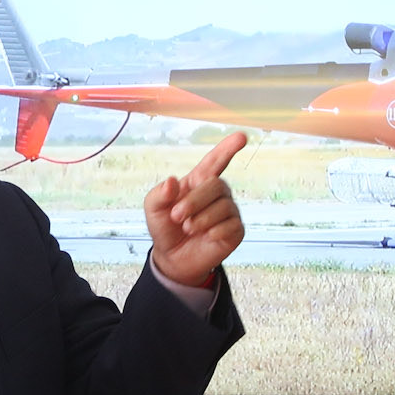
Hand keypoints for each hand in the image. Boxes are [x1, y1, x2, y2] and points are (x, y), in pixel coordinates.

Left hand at [145, 134, 246, 287]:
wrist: (173, 258)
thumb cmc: (165, 228)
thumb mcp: (153, 209)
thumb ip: (159, 194)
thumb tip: (172, 182)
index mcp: (198, 182)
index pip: (215, 161)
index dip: (227, 148)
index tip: (241, 137)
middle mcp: (217, 193)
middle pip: (216, 185)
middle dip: (195, 201)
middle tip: (177, 216)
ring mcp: (229, 211)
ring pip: (224, 206)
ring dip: (202, 219)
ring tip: (188, 228)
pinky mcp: (236, 230)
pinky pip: (232, 226)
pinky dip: (215, 232)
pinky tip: (207, 237)